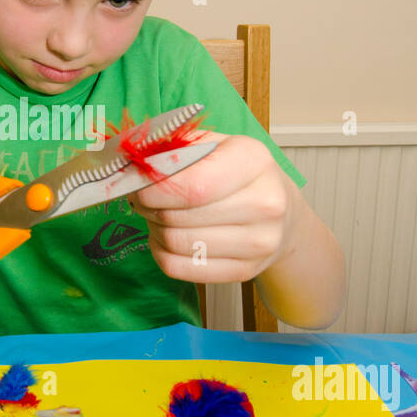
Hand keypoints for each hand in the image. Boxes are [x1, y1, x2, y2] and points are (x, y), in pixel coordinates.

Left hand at [126, 133, 298, 284]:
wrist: (282, 213)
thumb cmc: (238, 174)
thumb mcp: (214, 145)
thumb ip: (174, 148)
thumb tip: (134, 162)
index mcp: (254, 161)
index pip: (193, 186)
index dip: (154, 190)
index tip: (136, 185)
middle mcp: (265, 203)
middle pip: (180, 217)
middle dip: (148, 208)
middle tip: (143, 199)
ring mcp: (259, 242)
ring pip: (177, 244)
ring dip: (155, 230)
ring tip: (158, 216)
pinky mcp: (246, 271)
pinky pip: (180, 269)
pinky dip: (162, 254)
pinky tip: (166, 238)